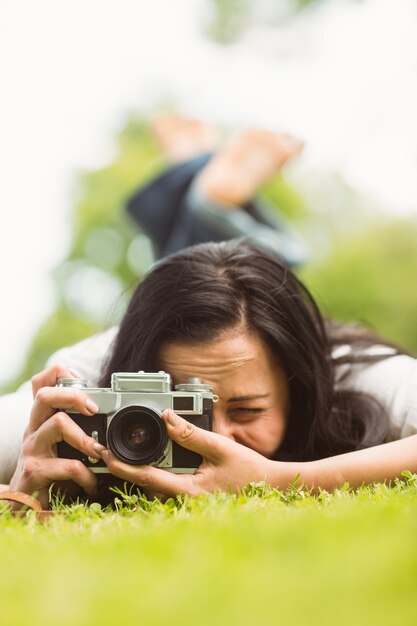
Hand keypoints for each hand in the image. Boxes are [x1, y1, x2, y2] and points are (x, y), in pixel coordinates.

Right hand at [9, 363, 101, 507]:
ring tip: (100, 452)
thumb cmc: (51, 472)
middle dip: (73, 396)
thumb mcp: (62, 445)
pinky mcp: (34, 471)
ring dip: (86, 437)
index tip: (82, 382)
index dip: (59, 374)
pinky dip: (86, 474)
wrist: (24, 508)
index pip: (40, 382)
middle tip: (95, 409)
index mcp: (42, 418)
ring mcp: (32, 448)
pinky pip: (66, 465)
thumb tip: (110, 415)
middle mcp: (34, 428)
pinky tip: (92, 483)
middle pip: (44, 395)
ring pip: (57, 423)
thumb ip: (78, 428)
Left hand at [97, 409, 277, 497]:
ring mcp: (187, 497)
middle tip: (100, 450)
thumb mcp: (220, 448)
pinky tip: (144, 457)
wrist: (270, 487)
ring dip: (134, 467)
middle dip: (121, 466)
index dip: (122, 465)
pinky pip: (167, 481)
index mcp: (188, 491)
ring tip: (114, 452)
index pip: (147, 477)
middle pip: (144, 482)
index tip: (105, 454)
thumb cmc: (249, 471)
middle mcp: (183, 499)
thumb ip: (192, 435)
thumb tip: (167, 418)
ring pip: (153, 483)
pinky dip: (152, 469)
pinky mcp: (192, 492)